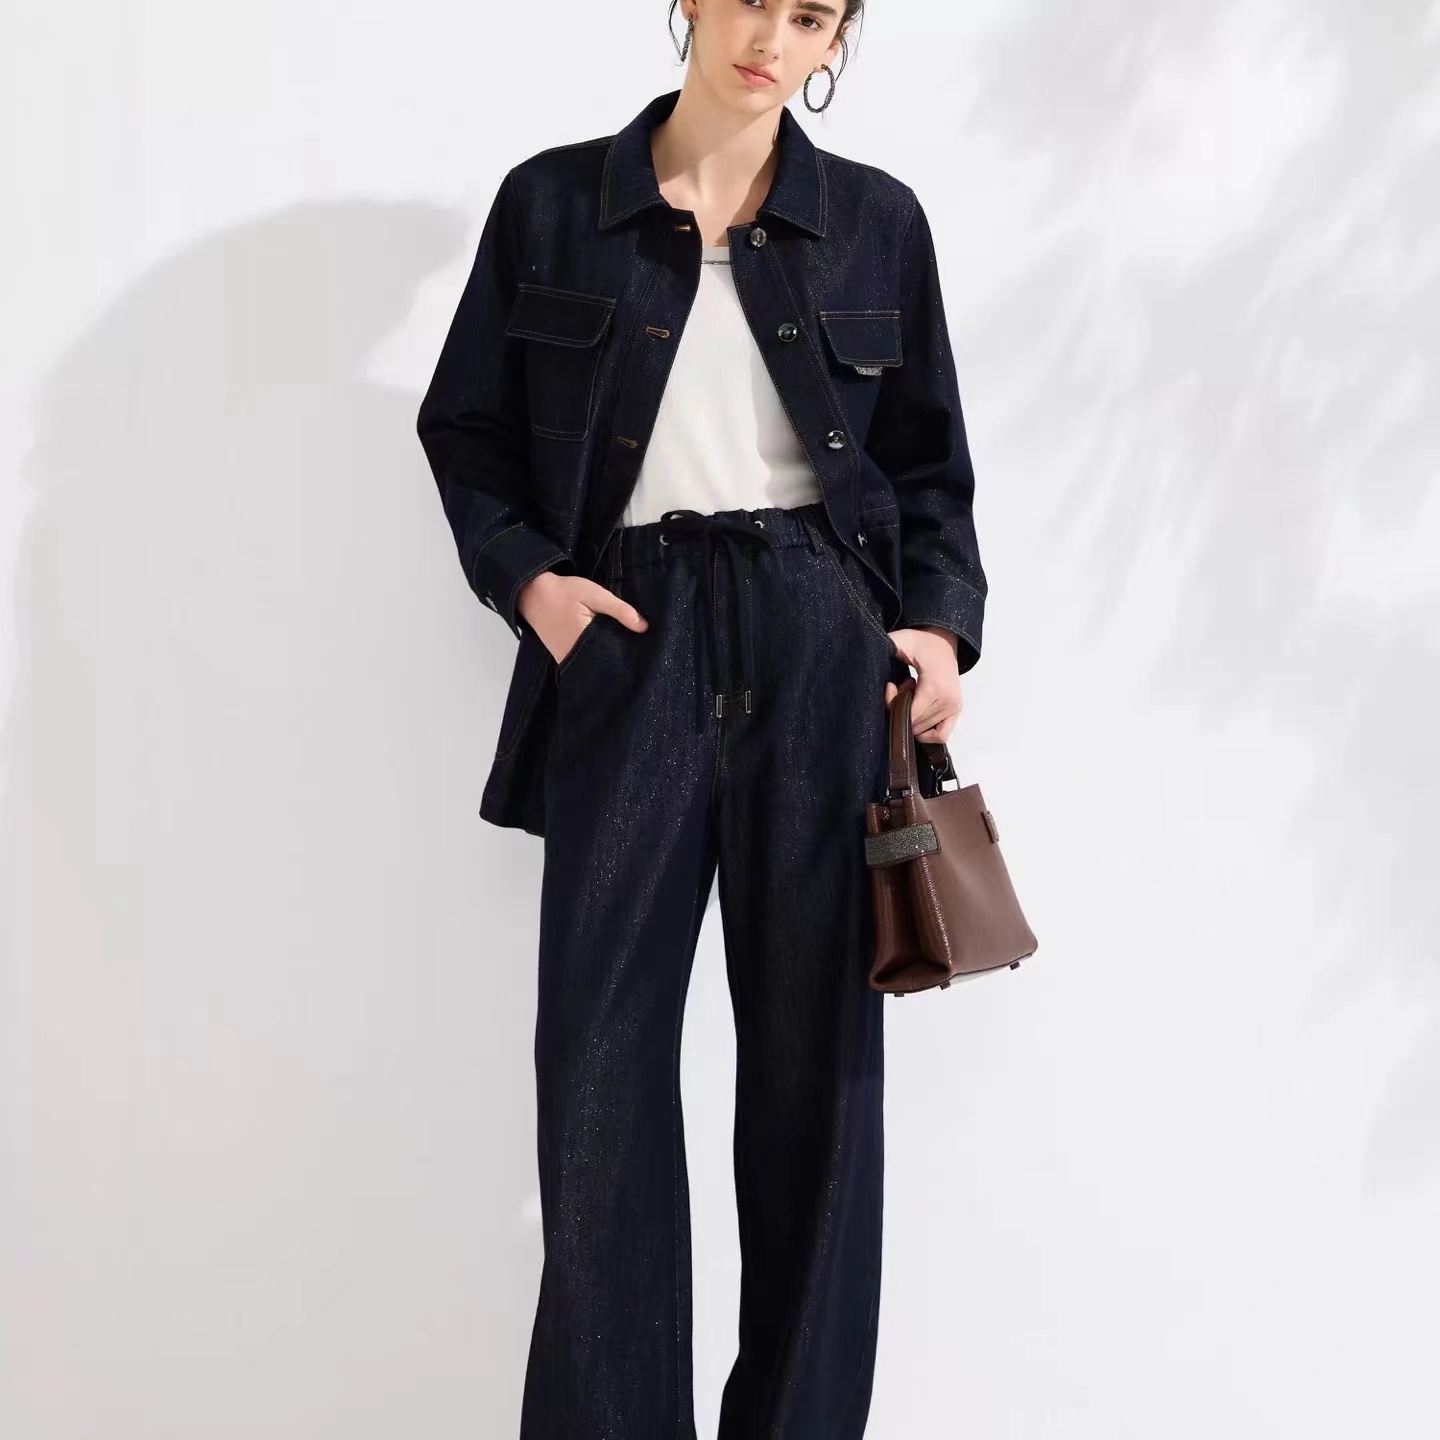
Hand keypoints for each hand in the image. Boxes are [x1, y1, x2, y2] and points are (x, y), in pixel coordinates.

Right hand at [517, 570, 648, 664]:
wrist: (532, 593)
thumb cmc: (564, 592)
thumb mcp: (595, 594)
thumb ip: (620, 610)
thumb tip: (644, 627)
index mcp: (585, 641)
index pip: (614, 656)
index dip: (629, 653)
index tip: (644, 650)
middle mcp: (575, 656)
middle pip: (605, 664)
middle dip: (620, 658)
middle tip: (638, 651)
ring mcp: (567, 659)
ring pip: (594, 664)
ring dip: (608, 658)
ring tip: (625, 649)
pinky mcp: (562, 657)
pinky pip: (583, 661)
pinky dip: (595, 656)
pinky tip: (606, 648)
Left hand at [883, 625, 962, 743]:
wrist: (943, 640)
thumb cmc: (921, 642)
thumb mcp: (900, 641)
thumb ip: (885, 648)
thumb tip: (867, 655)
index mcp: (935, 686)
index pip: (910, 715)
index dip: (894, 706)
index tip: (890, 687)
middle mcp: (948, 700)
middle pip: (915, 724)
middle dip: (901, 710)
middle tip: (900, 689)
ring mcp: (954, 707)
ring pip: (924, 730)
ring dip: (912, 717)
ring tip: (911, 695)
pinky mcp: (956, 710)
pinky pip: (940, 735)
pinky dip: (926, 731)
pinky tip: (918, 712)